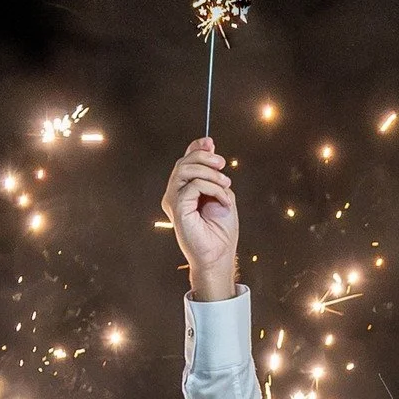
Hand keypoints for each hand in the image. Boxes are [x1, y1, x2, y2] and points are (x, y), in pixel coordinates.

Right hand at [161, 137, 237, 300]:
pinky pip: (193, 186)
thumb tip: (210, 150)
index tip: (210, 142)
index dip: (195, 148)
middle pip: (183, 163)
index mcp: (184, 190)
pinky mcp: (177, 207)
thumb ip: (214, 176)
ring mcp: (173, 200)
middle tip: (222, 164)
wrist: (219, 256)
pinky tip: (222, 199)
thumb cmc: (221, 231)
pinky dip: (211, 188)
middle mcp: (175, 194)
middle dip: (204, 158)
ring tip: (225, 184)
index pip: (185, 162)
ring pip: (184, 170)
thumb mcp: (221, 195)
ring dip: (209, 173)